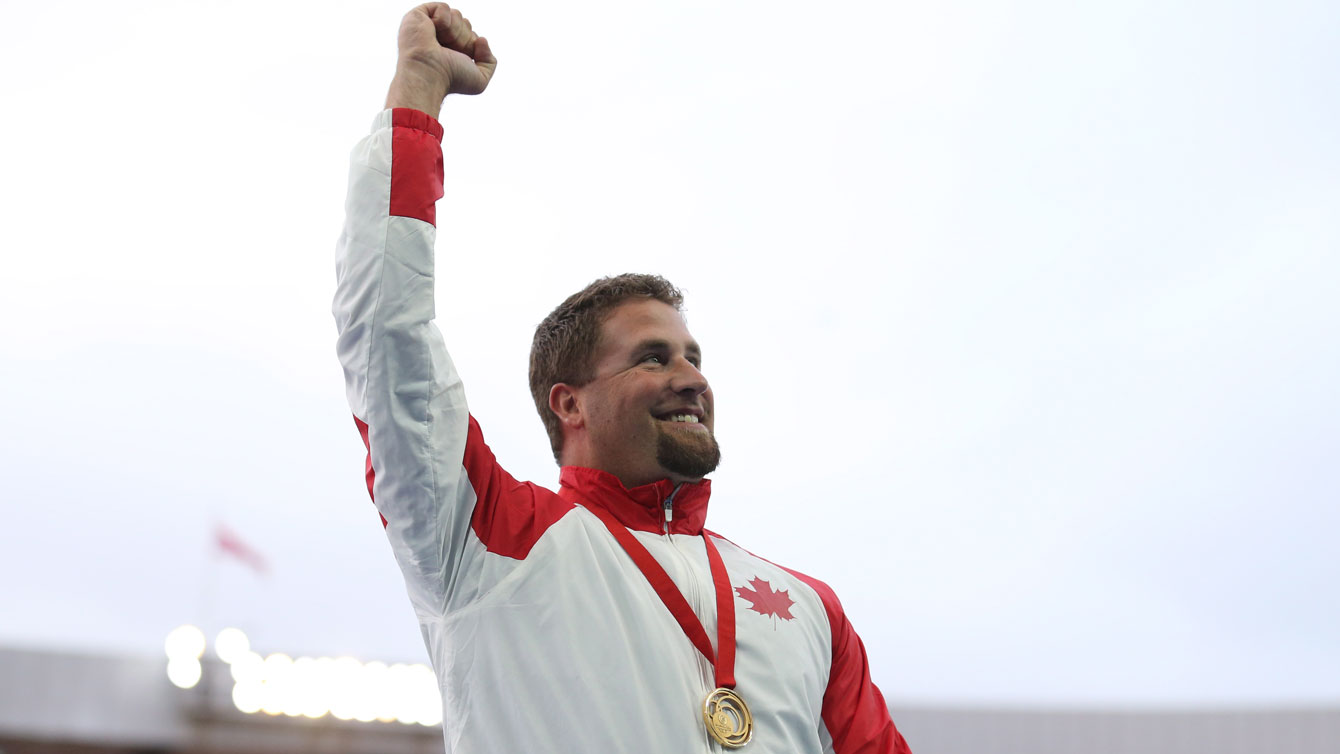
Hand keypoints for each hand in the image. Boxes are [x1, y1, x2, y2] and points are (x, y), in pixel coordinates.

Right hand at [386, 3, 496, 117]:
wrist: (430, 74)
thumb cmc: (451, 80)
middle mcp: (439, 38)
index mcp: (451, 51)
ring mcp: (428, 27)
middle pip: (466, 23)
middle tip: (450, 51)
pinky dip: (443, 20)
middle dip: (463, 38)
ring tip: (440, 44)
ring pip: (456, 14)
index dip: (471, 45)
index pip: (472, 35)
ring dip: (454, 31)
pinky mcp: (418, 16)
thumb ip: (489, 62)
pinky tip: (433, 32)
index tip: (461, 57)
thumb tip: (481, 40)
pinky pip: (443, 7)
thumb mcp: (480, 80)